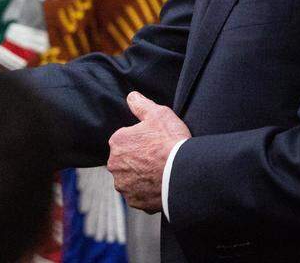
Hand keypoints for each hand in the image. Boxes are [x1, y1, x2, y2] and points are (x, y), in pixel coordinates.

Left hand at [106, 91, 190, 212]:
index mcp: (116, 142)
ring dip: (142, 177)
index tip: (154, 143)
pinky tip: (161, 185)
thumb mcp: (158, 114)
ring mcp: (124, 185)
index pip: (125, 140)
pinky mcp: (135, 201)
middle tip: (158, 159)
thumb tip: (131, 97)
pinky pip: (140, 195)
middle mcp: (114, 165)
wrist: (184, 173)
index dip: (141, 141)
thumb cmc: (171, 142)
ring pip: (131, 179)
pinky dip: (148, 192)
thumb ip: (141, 104)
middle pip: (126, 160)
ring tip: (160, 172)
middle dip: (138, 160)